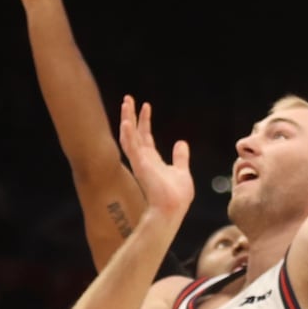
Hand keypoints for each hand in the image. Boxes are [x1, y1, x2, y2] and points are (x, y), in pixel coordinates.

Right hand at [118, 95, 192, 218]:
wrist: (173, 209)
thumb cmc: (176, 196)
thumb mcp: (181, 171)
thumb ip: (180, 157)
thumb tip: (181, 142)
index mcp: (152, 160)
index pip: (145, 137)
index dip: (144, 121)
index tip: (146, 106)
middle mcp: (143, 159)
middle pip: (134, 133)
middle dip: (131, 115)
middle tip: (128, 99)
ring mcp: (140, 162)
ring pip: (129, 137)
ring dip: (127, 119)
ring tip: (126, 103)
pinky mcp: (140, 166)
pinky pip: (131, 148)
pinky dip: (128, 134)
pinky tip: (126, 122)